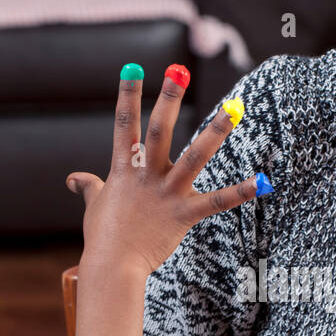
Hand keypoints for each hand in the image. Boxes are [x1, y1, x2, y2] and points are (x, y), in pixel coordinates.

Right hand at [68, 65, 257, 276]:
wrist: (112, 266)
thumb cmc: (103, 236)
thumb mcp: (95, 205)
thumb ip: (89, 186)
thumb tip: (73, 178)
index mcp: (123, 169)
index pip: (125, 125)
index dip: (127, 96)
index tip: (133, 69)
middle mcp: (146, 176)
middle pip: (158, 130)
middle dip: (168, 99)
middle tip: (178, 72)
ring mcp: (166, 194)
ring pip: (194, 157)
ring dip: (215, 132)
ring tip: (233, 110)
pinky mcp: (184, 215)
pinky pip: (216, 202)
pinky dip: (240, 193)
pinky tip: (262, 183)